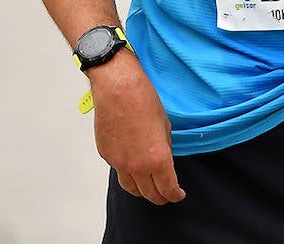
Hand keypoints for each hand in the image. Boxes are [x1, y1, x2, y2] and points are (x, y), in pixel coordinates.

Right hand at [89, 54, 185, 205]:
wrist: (118, 87)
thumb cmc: (143, 99)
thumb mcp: (165, 126)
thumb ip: (165, 148)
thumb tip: (163, 160)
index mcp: (157, 160)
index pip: (168, 190)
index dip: (175, 195)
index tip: (178, 194)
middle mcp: (137, 166)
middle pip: (149, 195)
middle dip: (160, 196)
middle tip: (166, 193)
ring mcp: (118, 162)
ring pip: (131, 188)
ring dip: (142, 190)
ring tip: (148, 185)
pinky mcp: (105, 154)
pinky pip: (118, 170)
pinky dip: (127, 171)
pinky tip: (132, 162)